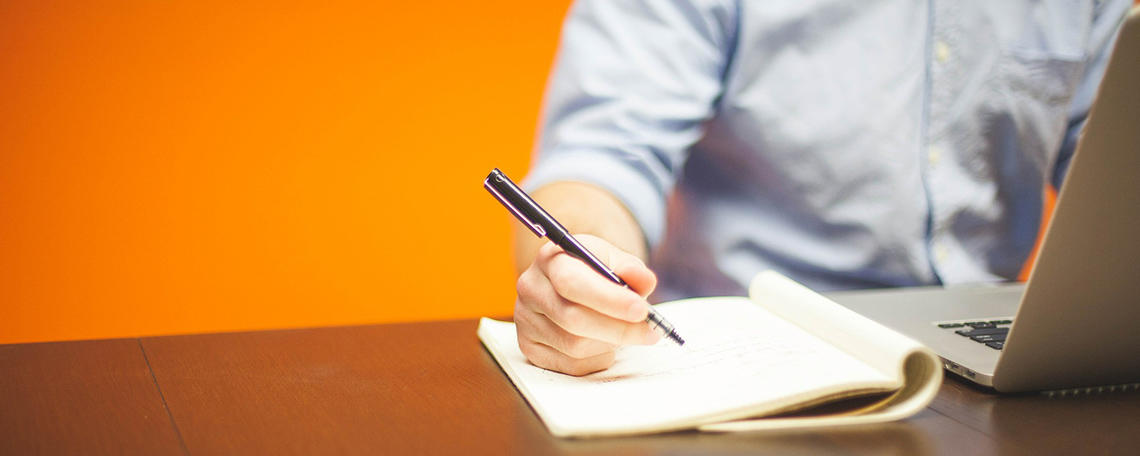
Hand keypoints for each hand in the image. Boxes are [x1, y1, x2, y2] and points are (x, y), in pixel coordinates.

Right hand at [514, 234, 660, 375]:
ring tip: (625, 332)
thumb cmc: (594, 273)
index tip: (640, 310)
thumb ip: (631, 268)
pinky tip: (604, 343)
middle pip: (573, 319)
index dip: (608, 299)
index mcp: (550, 259)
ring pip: (574, 346)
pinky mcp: (530, 348)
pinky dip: (598, 358)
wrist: (570, 286)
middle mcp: (531, 288)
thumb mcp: (613, 260)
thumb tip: (644, 281)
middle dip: (619, 328)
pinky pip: (571, 365)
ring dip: (610, 344)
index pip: (572, 282)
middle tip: (650, 331)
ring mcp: (526, 320)